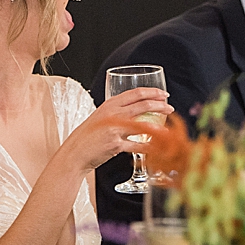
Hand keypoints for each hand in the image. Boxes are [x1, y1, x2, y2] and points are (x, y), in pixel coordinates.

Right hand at [58, 87, 172, 173]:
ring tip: (167, 129)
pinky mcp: (116, 145)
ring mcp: (114, 129)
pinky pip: (137, 146)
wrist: (75, 152)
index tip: (163, 94)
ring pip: (143, 124)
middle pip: (142, 105)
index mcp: (109, 105)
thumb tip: (134, 111)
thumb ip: (116, 113)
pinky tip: (156, 147)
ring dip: (158, 127)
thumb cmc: (87, 136)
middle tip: (170, 107)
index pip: (135, 93)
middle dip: (160, 105)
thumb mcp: (100, 118)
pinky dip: (148, 147)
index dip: (152, 92)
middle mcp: (112, 114)